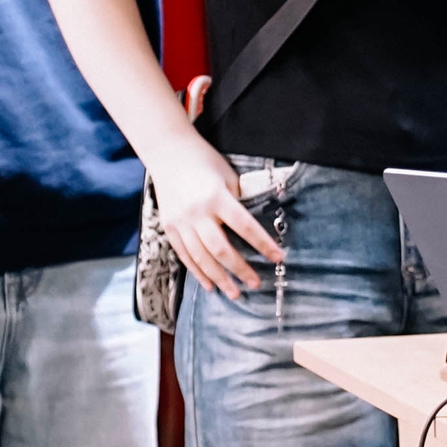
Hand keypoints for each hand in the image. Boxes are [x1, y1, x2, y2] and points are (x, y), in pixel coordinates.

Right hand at [148, 135, 284, 300]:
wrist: (168, 153)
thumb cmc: (205, 162)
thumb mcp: (229, 176)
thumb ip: (240, 201)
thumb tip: (256, 227)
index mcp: (216, 196)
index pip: (244, 226)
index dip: (263, 244)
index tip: (278, 257)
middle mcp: (197, 212)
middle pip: (221, 249)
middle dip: (240, 269)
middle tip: (256, 283)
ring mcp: (180, 222)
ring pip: (201, 258)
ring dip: (220, 278)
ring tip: (235, 293)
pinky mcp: (169, 228)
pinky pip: (185, 256)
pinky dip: (198, 273)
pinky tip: (211, 285)